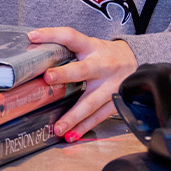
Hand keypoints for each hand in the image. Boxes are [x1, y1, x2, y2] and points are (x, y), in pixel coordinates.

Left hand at [28, 26, 137, 141]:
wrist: (137, 60)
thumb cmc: (105, 54)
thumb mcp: (89, 45)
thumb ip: (67, 49)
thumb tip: (34, 52)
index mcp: (91, 47)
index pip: (71, 36)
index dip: (52, 34)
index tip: (33, 36)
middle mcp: (101, 65)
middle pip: (83, 70)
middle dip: (65, 74)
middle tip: (48, 77)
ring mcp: (110, 85)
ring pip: (91, 101)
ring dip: (74, 116)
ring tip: (58, 128)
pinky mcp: (115, 101)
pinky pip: (98, 116)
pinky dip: (84, 127)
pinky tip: (71, 135)